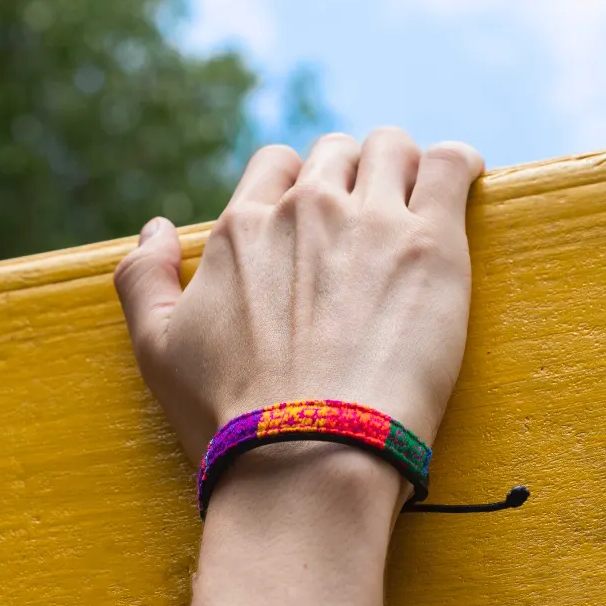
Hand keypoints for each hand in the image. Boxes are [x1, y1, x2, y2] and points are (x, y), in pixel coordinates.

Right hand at [114, 127, 482, 477]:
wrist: (308, 456)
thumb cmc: (232, 418)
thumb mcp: (157, 352)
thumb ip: (143, 280)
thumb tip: (154, 230)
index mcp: (242, 229)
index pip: (275, 166)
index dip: (296, 187)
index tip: (313, 223)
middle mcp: (304, 209)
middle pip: (337, 153)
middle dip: (351, 177)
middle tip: (368, 227)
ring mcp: (371, 220)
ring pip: (392, 149)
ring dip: (402, 168)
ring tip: (417, 206)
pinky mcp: (431, 244)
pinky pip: (449, 164)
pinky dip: (456, 164)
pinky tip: (462, 179)